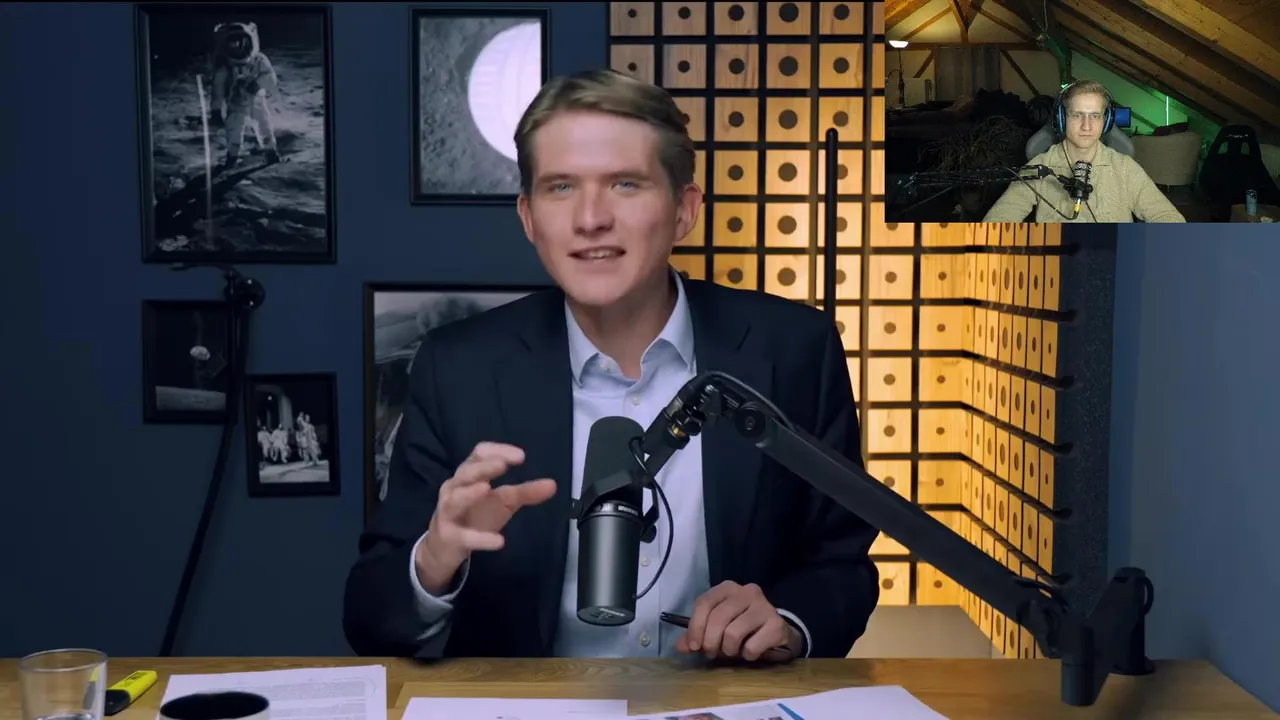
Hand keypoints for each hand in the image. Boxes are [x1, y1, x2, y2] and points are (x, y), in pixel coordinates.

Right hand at [416, 442, 555, 592]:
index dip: (497, 451)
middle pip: (466, 472)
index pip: (479, 454)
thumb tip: (553, 484)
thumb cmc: (476, 515)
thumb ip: (526, 492)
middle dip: (483, 468)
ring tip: (486, 488)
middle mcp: (455, 488)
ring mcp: (448, 511)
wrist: (446, 546)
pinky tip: (499, 541)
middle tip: (502, 465)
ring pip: (455, 499)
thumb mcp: (504, 502)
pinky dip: (480, 538)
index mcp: (469, 474)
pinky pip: (464, 536)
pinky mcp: (449, 536)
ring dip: (469, 493)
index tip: (520, 456)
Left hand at [676, 581, 802, 662]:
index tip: (694, 646)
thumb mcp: (717, 629)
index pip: (704, 603)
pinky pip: (751, 646)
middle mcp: (747, 591)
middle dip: (710, 642)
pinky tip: (750, 652)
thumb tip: (680, 646)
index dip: (695, 627)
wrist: (779, 635)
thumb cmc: (744, 629)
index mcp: (728, 588)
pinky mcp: (776, 623)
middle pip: (718, 618)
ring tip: (732, 652)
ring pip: (733, 633)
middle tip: (712, 653)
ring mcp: (764, 606)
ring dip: (729, 650)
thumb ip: (697, 636)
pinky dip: (747, 655)